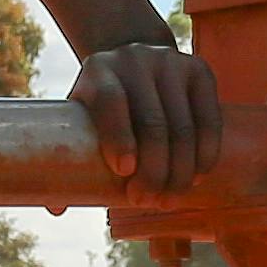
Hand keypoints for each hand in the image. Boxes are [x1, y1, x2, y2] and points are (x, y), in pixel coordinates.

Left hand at [71, 41, 219, 193]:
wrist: (135, 62)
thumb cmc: (102, 102)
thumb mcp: (81, 115)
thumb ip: (66, 156)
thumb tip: (56, 208)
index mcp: (99, 69)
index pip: (112, 101)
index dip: (119, 138)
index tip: (125, 173)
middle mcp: (136, 59)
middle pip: (152, 122)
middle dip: (153, 171)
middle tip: (147, 201)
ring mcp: (172, 63)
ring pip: (183, 127)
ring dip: (179, 172)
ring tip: (169, 199)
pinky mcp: (200, 72)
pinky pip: (210, 121)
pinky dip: (204, 155)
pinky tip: (195, 177)